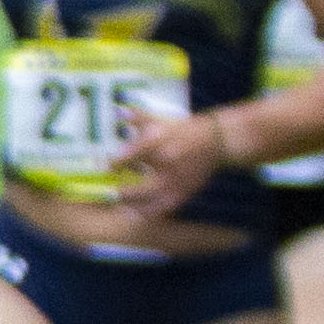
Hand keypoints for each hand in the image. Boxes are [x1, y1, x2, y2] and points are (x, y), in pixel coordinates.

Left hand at [107, 103, 234, 217]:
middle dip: (121, 191)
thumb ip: (138, 118)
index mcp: (158, 145)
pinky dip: (146, 212)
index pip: (129, 157)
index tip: (106, 167)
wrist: (218, 142)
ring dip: (130, 205)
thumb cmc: (185, 131)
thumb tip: (118, 110)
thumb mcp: (162, 121)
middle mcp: (166, 166)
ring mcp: (176, 182)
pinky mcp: (184, 193)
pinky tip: (134, 213)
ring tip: (117, 205)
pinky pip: (161, 208)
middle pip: (138, 186)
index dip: (114, 164)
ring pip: (149, 201)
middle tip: (108, 192)